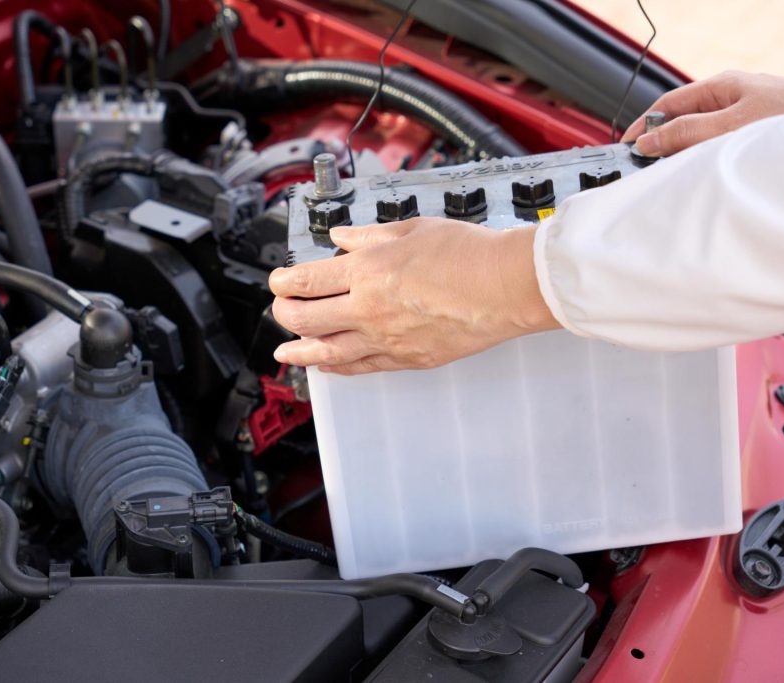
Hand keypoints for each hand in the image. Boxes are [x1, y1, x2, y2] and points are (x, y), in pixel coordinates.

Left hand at [268, 217, 556, 374]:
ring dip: (301, 352)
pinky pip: (362, 367)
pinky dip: (338, 367)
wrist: (506, 287)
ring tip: (285, 354)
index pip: (306, 281)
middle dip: (285, 315)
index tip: (277, 282)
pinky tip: (327, 366)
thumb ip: (368, 236)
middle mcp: (368, 308)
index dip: (283, 283)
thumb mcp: (412, 230)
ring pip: (329, 351)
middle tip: (280, 311)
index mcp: (367, 271)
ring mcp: (386, 339)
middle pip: (307, 319)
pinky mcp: (408, 358)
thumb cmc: (467, 253)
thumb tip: (340, 238)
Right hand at [622, 70, 783, 156]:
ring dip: (681, 148)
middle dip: (659, 139)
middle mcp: (727, 95)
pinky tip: (699, 168)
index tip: (626, 147)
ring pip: (697, 129)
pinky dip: (700, 153)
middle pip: (680, 117)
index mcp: (718, 86)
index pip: (667, 105)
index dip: (643, 126)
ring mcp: (740, 109)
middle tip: (642, 164)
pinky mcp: (751, 126)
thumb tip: (649, 141)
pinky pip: (714, 138)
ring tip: (667, 170)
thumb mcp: (730, 127)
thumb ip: (688, 134)